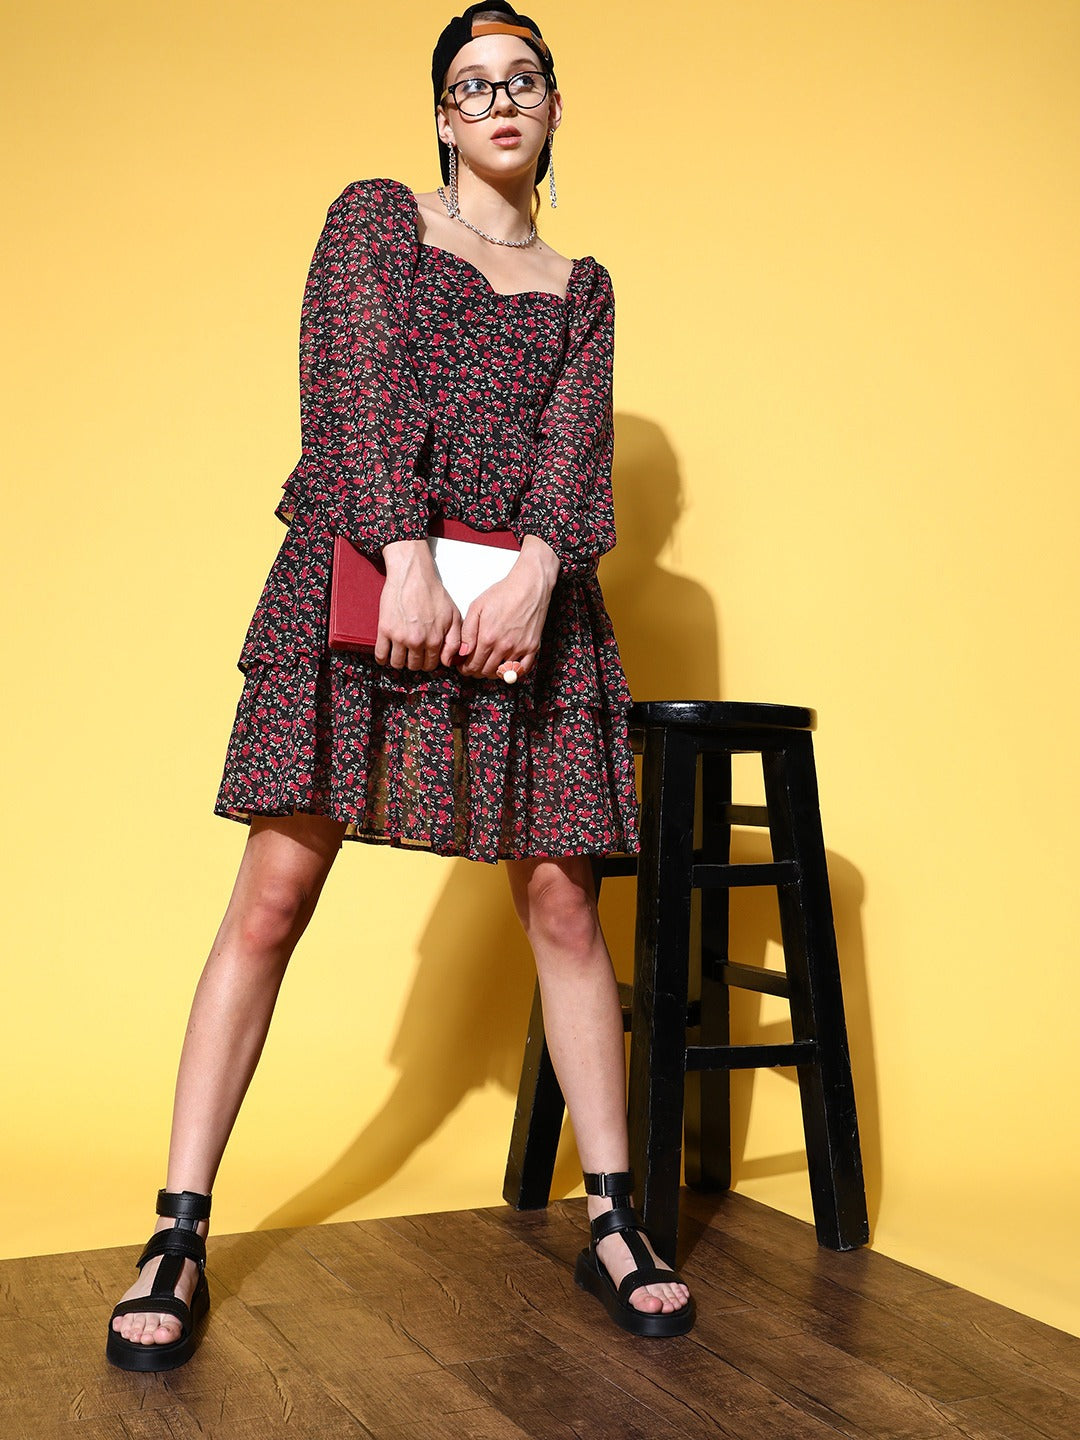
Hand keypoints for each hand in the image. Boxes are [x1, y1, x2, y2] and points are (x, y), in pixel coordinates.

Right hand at [376, 540, 461, 669]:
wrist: (412, 575)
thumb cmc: (433, 593)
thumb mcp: (453, 616)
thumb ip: (455, 641)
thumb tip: (448, 662)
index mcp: (435, 640)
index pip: (430, 665)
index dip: (428, 662)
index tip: (424, 656)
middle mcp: (417, 641)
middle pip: (414, 666)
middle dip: (414, 662)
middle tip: (412, 653)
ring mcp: (399, 637)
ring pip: (397, 663)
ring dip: (399, 661)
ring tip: (400, 653)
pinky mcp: (384, 630)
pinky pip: (380, 655)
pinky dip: (382, 659)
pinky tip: (386, 655)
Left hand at [457, 540, 558, 679]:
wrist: (529, 586)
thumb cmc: (502, 593)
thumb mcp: (477, 607)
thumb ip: (467, 632)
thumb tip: (462, 652)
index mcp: (487, 637)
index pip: (472, 664)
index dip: (465, 668)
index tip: (463, 666)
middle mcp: (503, 646)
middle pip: (485, 671)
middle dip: (476, 671)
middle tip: (472, 666)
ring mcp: (519, 648)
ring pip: (501, 672)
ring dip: (491, 672)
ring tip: (487, 665)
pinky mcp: (532, 647)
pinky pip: (522, 670)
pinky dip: (513, 673)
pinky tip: (506, 666)